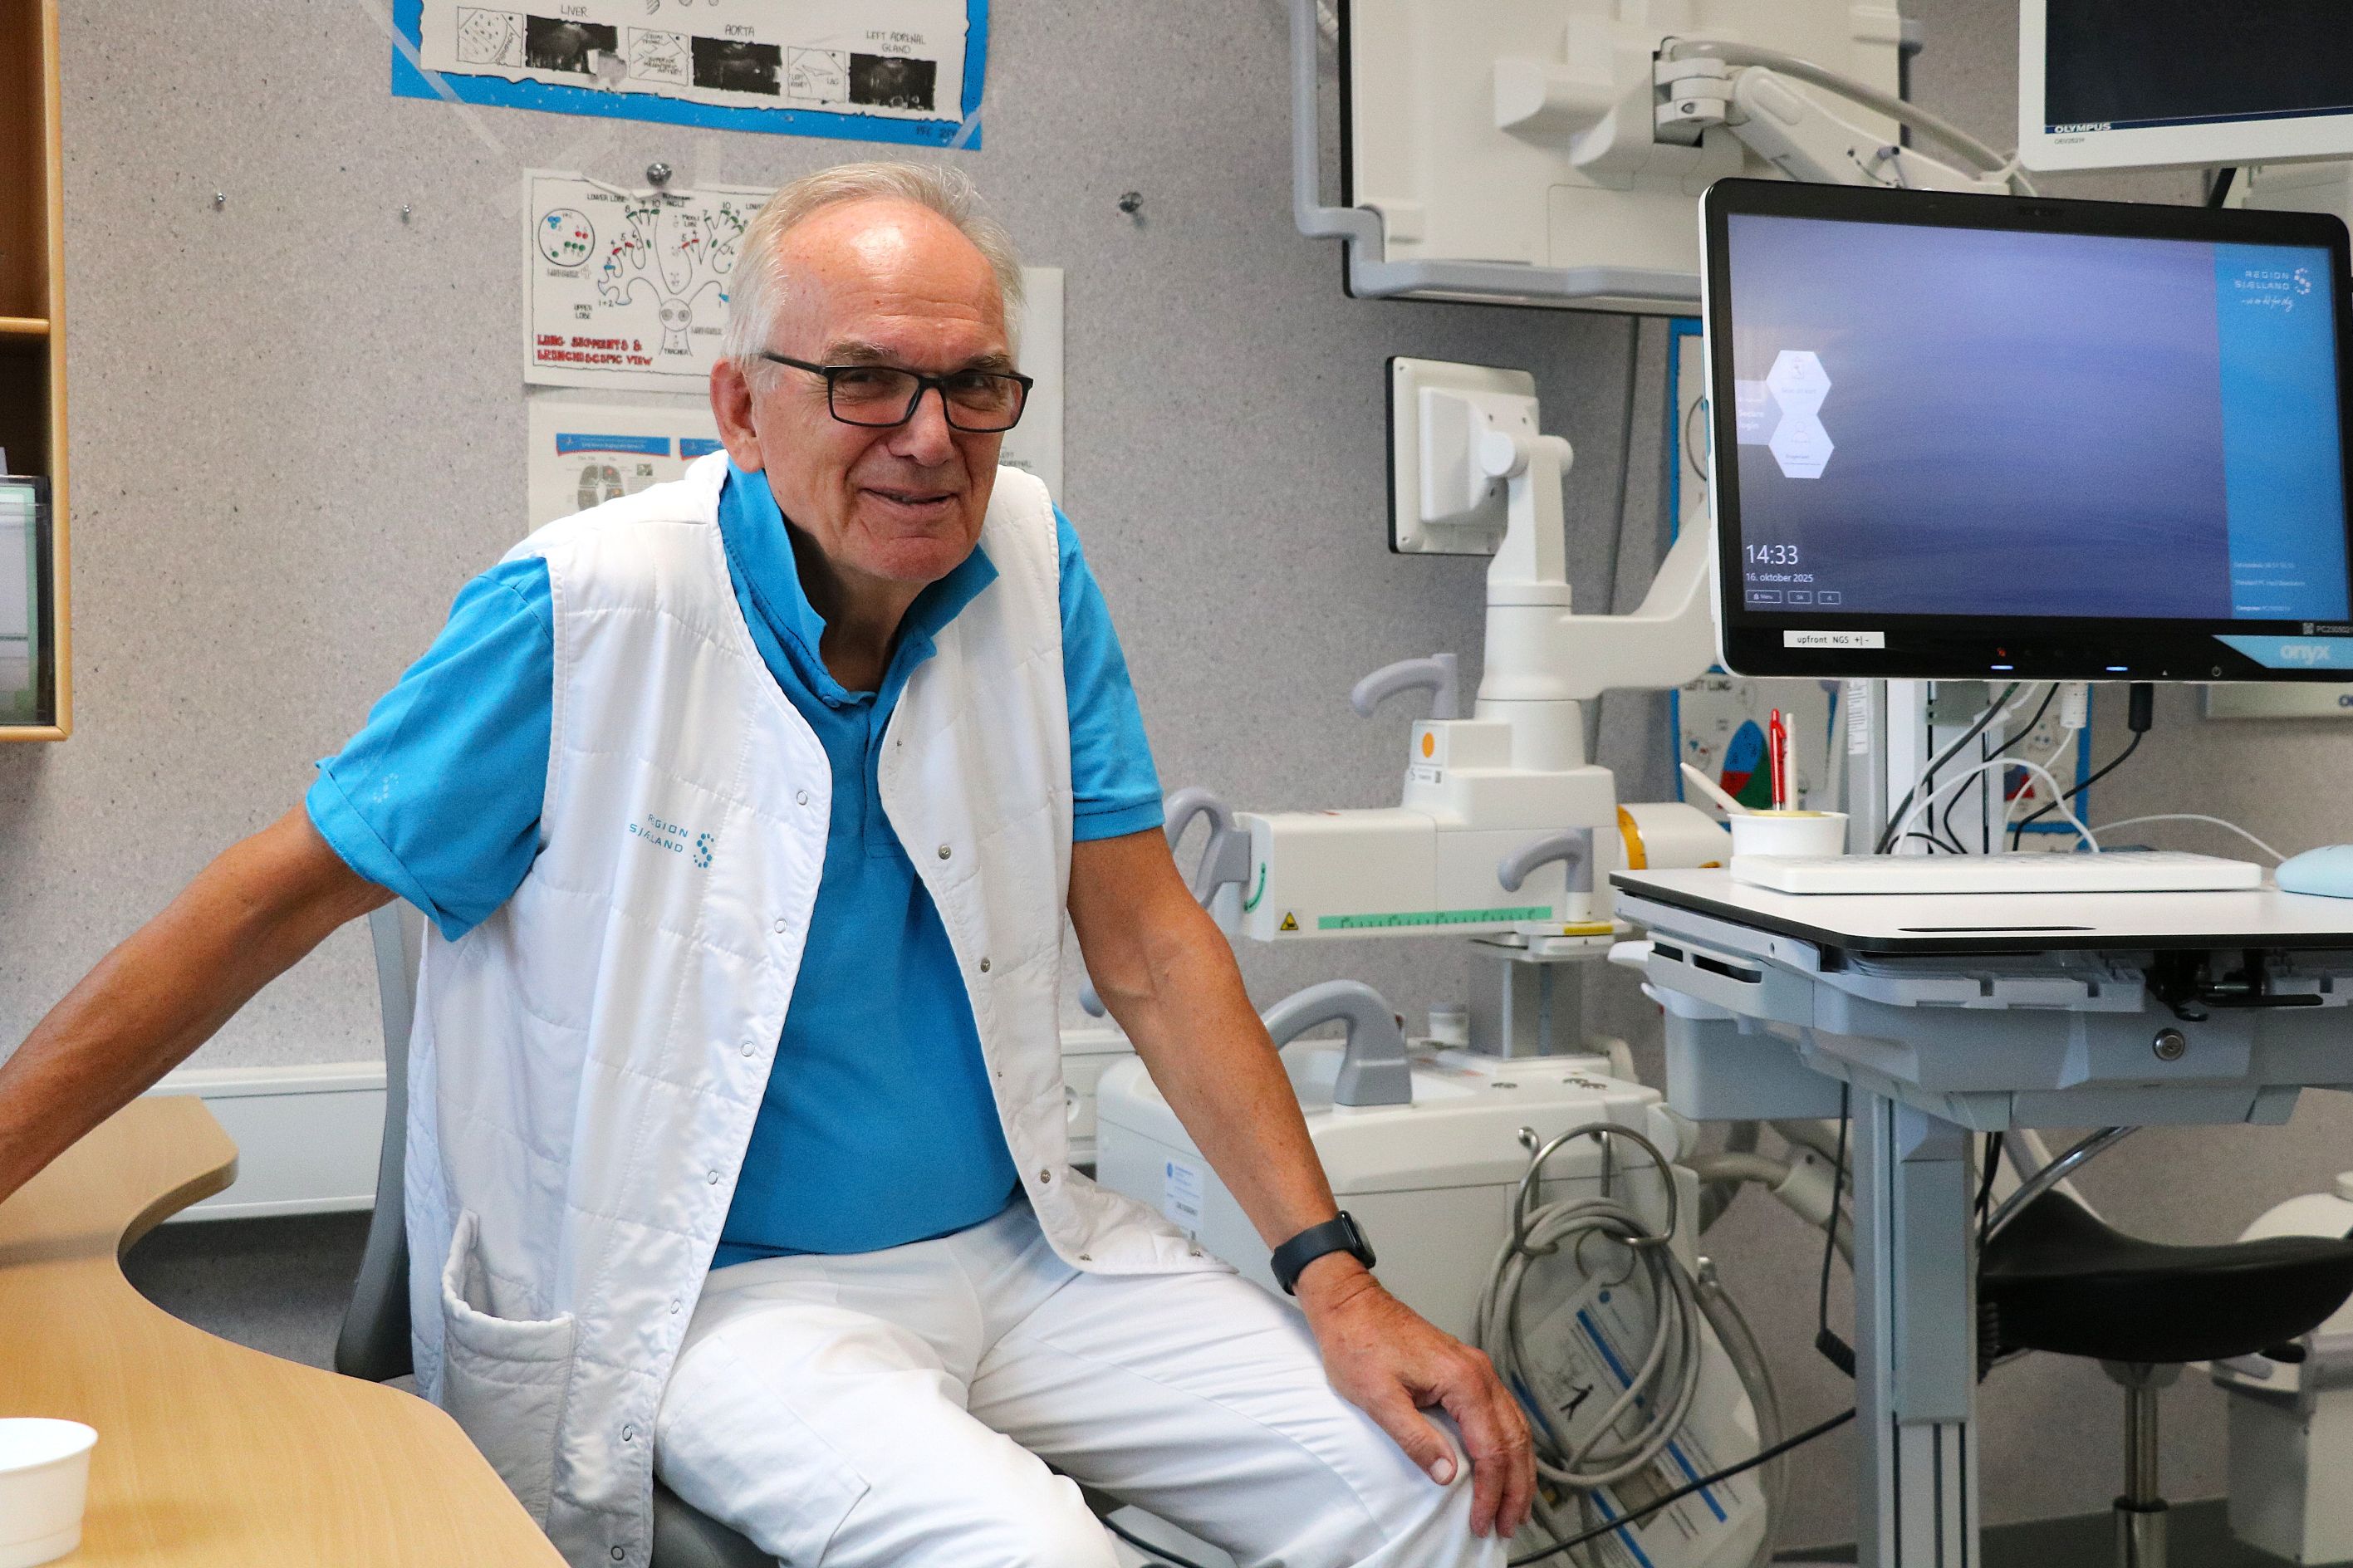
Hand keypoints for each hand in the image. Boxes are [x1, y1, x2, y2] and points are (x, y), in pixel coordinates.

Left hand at [1295, 1255, 1533, 1538]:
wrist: (1351, 1304)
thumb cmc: (1358, 1344)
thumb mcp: (1379, 1398)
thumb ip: (1415, 1438)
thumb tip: (1448, 1475)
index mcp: (1462, 1380)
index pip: (1491, 1449)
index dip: (1491, 1491)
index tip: (1483, 1520)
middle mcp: (1479, 1372)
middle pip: (1514, 1439)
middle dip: (1516, 1487)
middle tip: (1509, 1524)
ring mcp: (1477, 1368)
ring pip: (1515, 1425)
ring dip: (1519, 1468)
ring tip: (1516, 1504)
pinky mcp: (1467, 1369)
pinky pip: (1503, 1411)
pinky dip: (1510, 1443)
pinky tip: (1508, 1461)